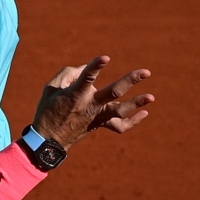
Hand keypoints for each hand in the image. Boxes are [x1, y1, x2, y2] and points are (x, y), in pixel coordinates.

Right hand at [32, 56, 154, 149]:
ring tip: (152, 97)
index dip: (96, 66)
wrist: (49, 141)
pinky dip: (133, 121)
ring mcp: (96, 117)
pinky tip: (145, 113)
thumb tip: (86, 68)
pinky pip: (119, 126)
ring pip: (120, 111)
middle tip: (146, 72)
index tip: (106, 57)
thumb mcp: (51, 88)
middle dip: (130, 81)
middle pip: (113, 93)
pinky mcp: (100, 124)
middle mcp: (89, 106)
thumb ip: (68, 74)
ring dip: (136, 103)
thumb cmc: (48, 110)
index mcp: (75, 95)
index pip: (87, 78)